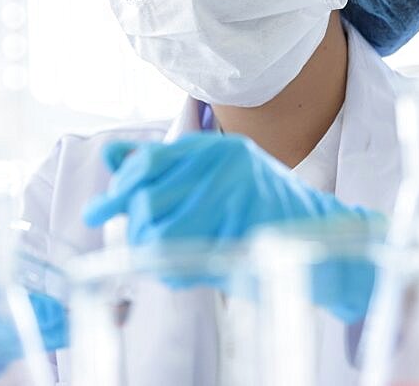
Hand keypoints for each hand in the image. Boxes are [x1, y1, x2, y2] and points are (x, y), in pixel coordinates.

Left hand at [81, 133, 379, 320]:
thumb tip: (109, 156)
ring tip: (164, 257)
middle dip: (131, 225)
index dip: (118, 188)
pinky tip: (185, 270)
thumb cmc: (261, 206)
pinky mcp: (244, 234)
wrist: (323, 236)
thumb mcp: (212, 176)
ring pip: (161, 231)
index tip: (95, 212)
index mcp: (216, 148)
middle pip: (147, 197)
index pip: (148, 161)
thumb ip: (163, 166)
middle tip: (132, 242)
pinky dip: (176, 271)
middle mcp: (226, 166)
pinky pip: (188, 259)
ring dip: (152, 250)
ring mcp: (237, 199)